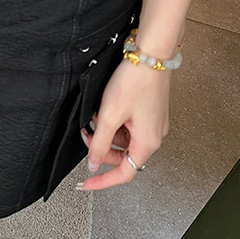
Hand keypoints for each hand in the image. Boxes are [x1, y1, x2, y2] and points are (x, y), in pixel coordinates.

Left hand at [78, 58, 170, 190]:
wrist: (151, 54)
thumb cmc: (135, 81)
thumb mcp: (109, 116)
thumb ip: (100, 144)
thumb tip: (94, 164)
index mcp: (147, 142)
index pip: (124, 174)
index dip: (103, 181)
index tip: (86, 184)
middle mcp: (154, 136)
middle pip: (122, 156)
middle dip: (101, 149)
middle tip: (85, 135)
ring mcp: (153, 124)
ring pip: (124, 141)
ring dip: (106, 134)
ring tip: (95, 118)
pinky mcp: (149, 112)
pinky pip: (128, 127)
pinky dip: (114, 123)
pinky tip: (105, 110)